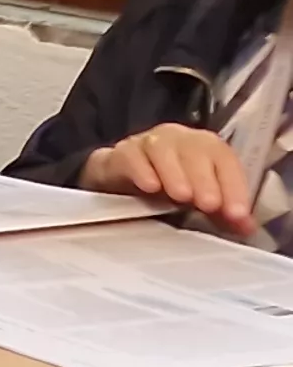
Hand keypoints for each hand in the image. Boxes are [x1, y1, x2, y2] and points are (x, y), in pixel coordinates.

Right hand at [80, 123, 267, 237]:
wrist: (122, 182)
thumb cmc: (169, 188)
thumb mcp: (200, 203)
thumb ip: (224, 214)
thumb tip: (246, 227)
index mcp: (206, 148)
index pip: (224, 160)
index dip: (233, 186)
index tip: (236, 213)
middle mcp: (179, 139)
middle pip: (195, 151)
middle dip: (204, 179)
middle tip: (209, 205)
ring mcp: (147, 142)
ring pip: (162, 148)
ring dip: (174, 172)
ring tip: (181, 196)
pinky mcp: (120, 152)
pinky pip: (130, 155)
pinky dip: (140, 169)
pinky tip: (149, 186)